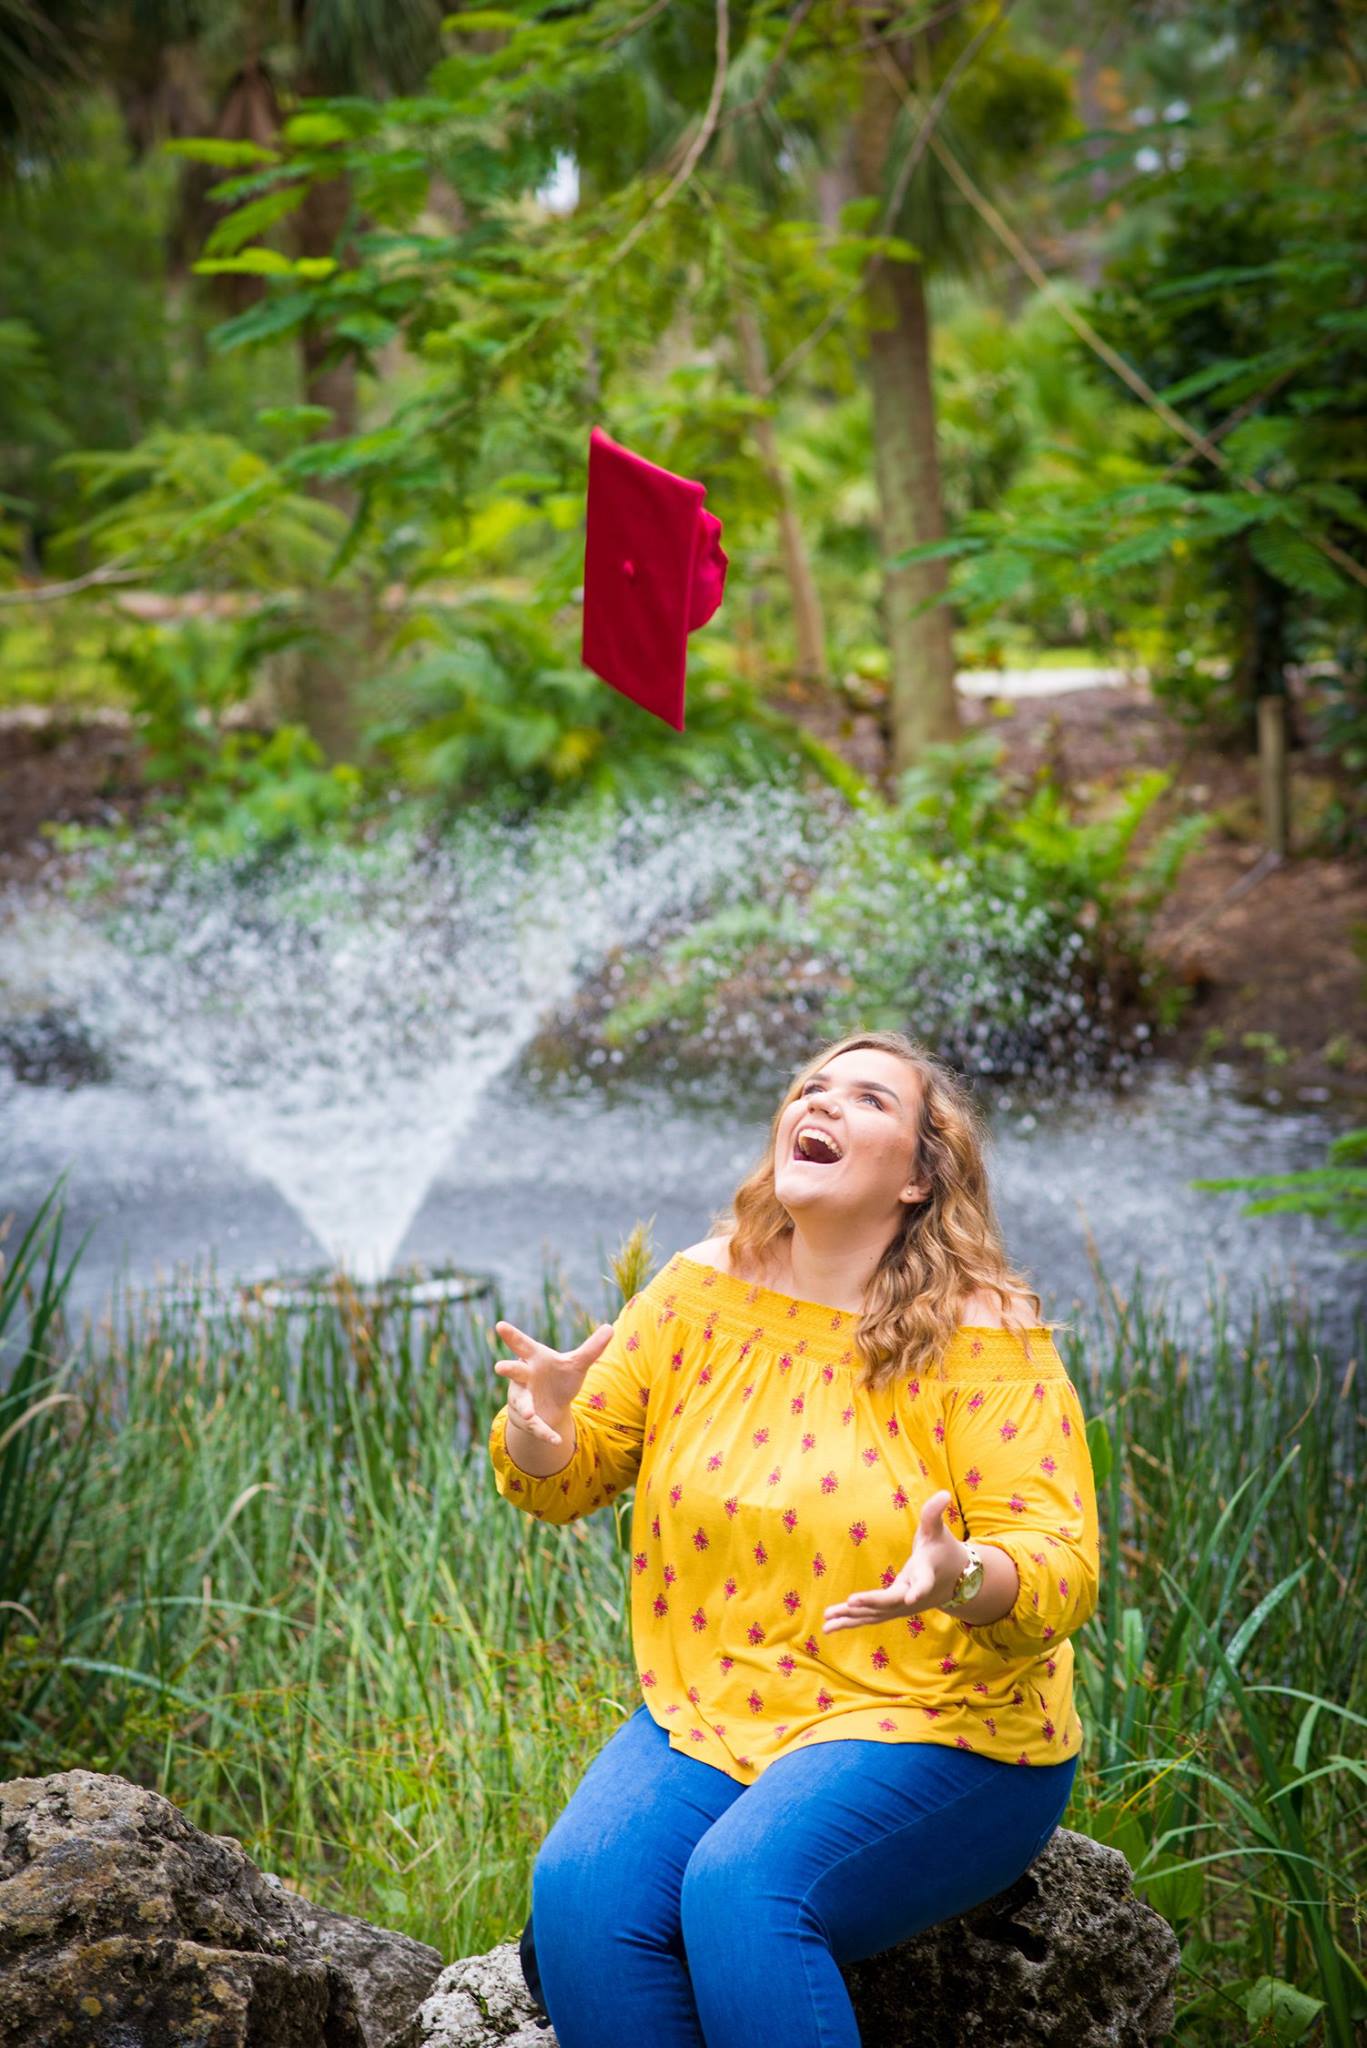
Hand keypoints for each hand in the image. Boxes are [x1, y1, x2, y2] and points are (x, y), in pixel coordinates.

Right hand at [493, 1318, 615, 1446]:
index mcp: (534, 1359)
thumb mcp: (576, 1364)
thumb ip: (592, 1348)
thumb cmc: (559, 1377)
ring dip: (524, 1408)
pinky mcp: (528, 1419)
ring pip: (520, 1402)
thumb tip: (610, 1328)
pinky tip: (557, 1440)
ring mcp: (522, 1398)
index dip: (512, 1336)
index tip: (500, 1325)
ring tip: (529, 1415)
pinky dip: (545, 1433)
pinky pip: (535, 1426)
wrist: (550, 1406)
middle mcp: (523, 1377)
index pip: (522, 1345)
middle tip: (500, 1367)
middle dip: (507, 1369)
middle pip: (513, 1371)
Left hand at [821, 1490, 968, 1632]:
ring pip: (875, 1615)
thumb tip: (943, 1493)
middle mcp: (912, 1595)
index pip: (922, 1584)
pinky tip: (829, 1626)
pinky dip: (851, 1621)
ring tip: (827, 1624)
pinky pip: (870, 1617)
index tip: (909, 1599)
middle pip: (892, 1602)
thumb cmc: (942, 1549)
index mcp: (925, 1574)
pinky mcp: (892, 1610)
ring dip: (852, 1618)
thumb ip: (934, 1514)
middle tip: (851, 1602)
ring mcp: (901, 1606)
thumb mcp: (937, 1531)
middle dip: (872, 1602)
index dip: (917, 1590)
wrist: (955, 1579)